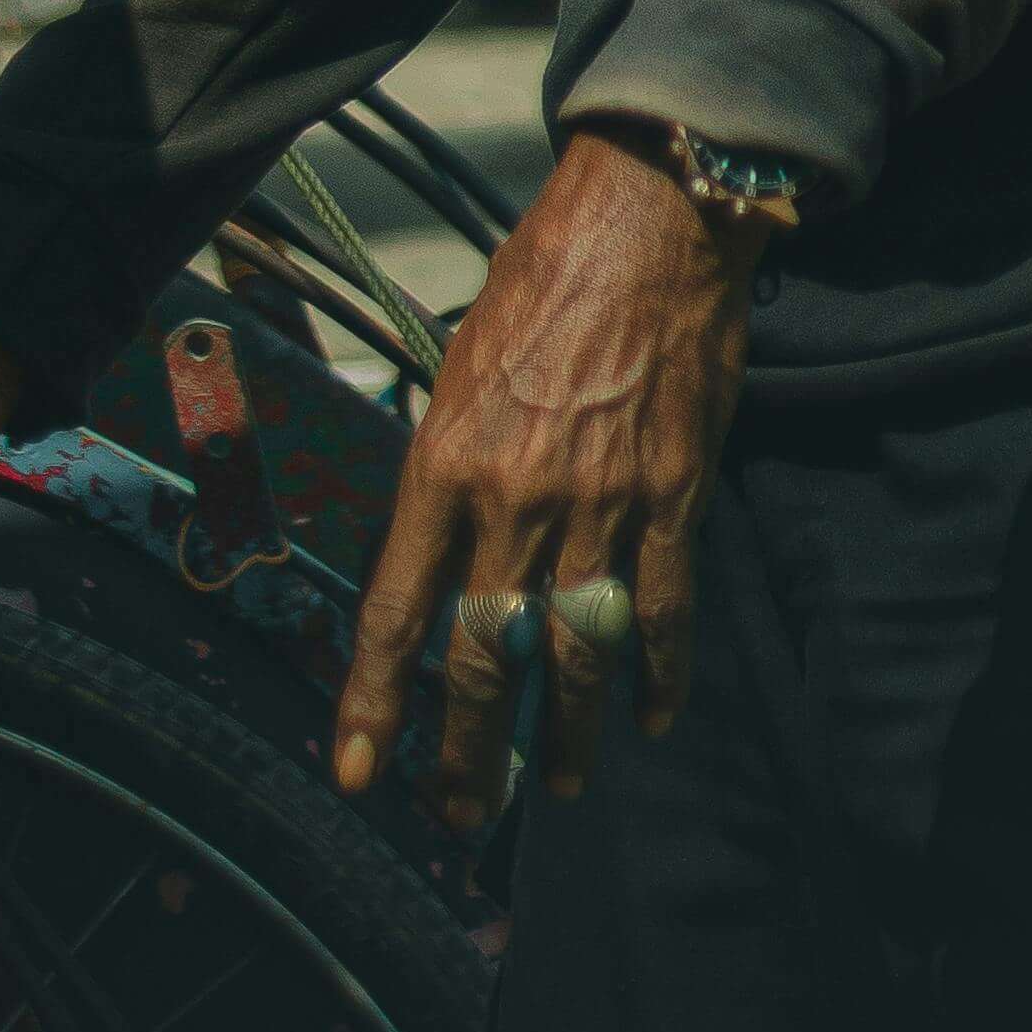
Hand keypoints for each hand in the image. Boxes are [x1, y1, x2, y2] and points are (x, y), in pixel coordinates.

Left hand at [332, 126, 762, 828]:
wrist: (646, 220)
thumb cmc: (544, 277)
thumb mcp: (461, 365)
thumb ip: (451, 462)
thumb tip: (441, 541)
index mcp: (446, 461)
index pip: (396, 609)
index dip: (373, 701)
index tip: (359, 771)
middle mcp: (517, 497)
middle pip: (486, 656)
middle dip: (472, 750)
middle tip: (465, 812)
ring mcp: (601, 502)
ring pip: (577, 650)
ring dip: (569, 730)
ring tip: (565, 781)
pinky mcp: (673, 494)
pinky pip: (664, 606)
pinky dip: (660, 672)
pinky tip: (652, 715)